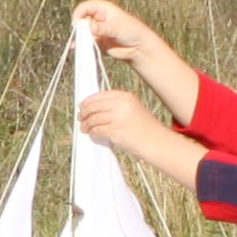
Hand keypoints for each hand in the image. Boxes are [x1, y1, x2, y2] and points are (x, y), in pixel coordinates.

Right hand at [74, 0, 169, 70]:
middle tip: (80, 36)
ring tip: (80, 44)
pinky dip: (81, 46)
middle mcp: (98, 18)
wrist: (139, 48)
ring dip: (79, 38)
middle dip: (79, 28)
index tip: (76, 23)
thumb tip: (91, 28)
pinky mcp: (97, 42)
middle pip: (81, 20)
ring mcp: (96, 30)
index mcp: (103, 8)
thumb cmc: (132, 31)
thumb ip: (103, 28)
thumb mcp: (117, 27)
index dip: (79, 14)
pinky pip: (85, 43)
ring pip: (82, 33)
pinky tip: (78, 49)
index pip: (85, 7)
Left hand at [78, 89, 196, 177]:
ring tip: (84, 127)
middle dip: (84, 112)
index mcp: (125, 97)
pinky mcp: (115, 131)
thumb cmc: (145, 128)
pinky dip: (91, 131)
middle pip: (94, 106)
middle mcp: (122, 105)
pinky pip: (97, 130)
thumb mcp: (133, 108)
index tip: (83, 105)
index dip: (88, 100)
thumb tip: (94, 107)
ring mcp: (118, 118)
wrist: (156, 141)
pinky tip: (90, 132)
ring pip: (93, 118)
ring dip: (86, 123)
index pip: (100, 95)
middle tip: (81, 117)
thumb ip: (116, 105)